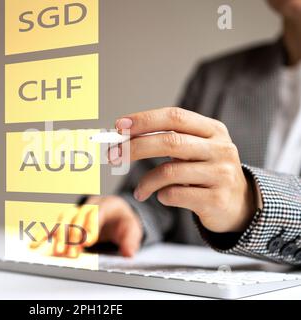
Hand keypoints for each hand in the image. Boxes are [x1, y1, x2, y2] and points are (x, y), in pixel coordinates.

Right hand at [31, 196, 142, 257]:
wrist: (117, 213)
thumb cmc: (123, 220)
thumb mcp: (133, 228)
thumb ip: (131, 240)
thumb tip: (128, 252)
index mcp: (106, 204)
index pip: (96, 212)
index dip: (90, 226)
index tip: (87, 241)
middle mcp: (89, 205)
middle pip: (77, 215)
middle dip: (73, 233)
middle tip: (71, 251)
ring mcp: (77, 212)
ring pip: (64, 219)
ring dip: (60, 235)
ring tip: (58, 251)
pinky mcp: (69, 221)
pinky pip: (56, 226)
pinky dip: (46, 234)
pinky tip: (36, 243)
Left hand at [110, 107, 255, 232]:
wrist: (239, 205)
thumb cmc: (206, 172)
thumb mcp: (195, 150)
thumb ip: (167, 140)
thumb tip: (122, 136)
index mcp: (213, 130)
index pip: (174, 117)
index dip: (144, 120)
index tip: (119, 126)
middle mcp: (221, 149)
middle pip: (169, 141)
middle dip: (135, 148)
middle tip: (112, 156)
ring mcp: (222, 174)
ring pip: (169, 172)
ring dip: (145, 182)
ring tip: (139, 191)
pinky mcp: (217, 199)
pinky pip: (175, 195)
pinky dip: (161, 196)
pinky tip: (162, 197)